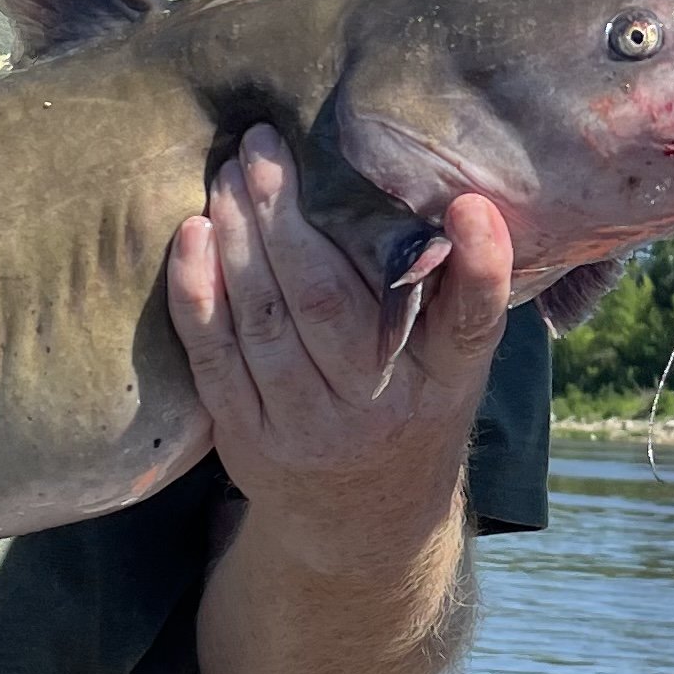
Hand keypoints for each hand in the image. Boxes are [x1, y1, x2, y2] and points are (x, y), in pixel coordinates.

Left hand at [165, 123, 509, 542]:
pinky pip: (214, 355)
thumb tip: (441, 186)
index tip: (474, 209)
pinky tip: (194, 234)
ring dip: (238, 236)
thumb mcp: (449, 367)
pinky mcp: (249, 439)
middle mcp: (382, 408)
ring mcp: (310, 429)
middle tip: (263, 146)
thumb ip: (449, 295)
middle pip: (329, 301)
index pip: (471, 324)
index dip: (479, 268)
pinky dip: (198, 290)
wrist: (361, 527)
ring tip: (228, 174)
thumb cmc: (408, 410)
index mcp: (447, 382)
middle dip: (288, 213)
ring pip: (264, 318)